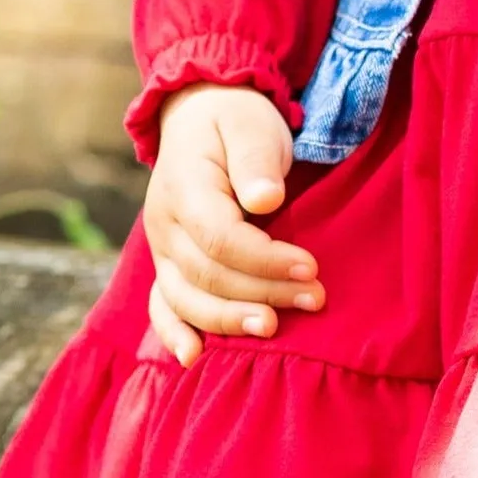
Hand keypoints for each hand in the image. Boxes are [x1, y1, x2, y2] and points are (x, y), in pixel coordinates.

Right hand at [143, 86, 322, 368]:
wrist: (202, 117)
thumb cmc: (236, 121)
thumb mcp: (252, 124)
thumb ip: (256, 160)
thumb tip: (265, 200)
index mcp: (184, 188)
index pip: (221, 239)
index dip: (266, 260)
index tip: (311, 267)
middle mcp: (164, 224)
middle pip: (207, 275)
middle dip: (262, 293)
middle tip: (315, 298)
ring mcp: (162, 249)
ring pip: (185, 299)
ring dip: (230, 320)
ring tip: (276, 329)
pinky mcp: (168, 265)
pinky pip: (162, 306)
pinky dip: (174, 333)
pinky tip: (194, 359)